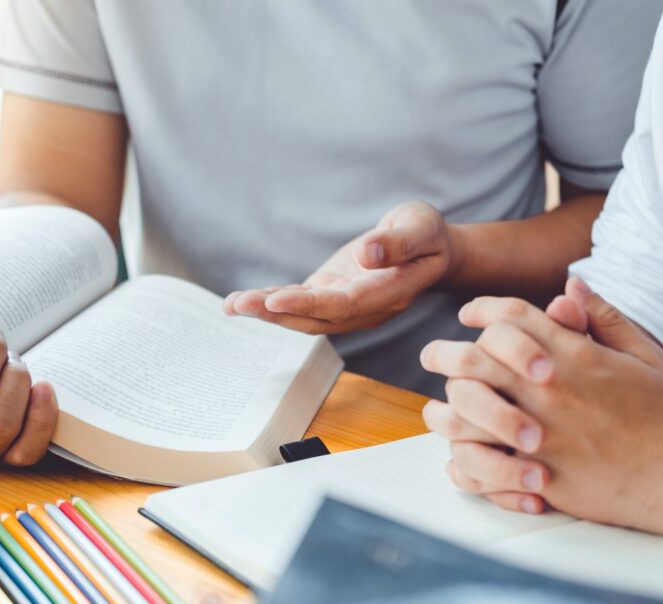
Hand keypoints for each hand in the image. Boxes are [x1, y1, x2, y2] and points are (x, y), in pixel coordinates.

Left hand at [224, 201, 461, 332]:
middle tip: (238, 304)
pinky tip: (242, 301)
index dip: (310, 304)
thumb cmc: (428, 235)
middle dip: (275, 313)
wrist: (430, 250)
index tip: (275, 300)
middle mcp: (364, 308)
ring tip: (231, 305)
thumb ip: (400, 242)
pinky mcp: (332, 294)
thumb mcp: (422, 227)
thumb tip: (367, 253)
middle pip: (316, 318)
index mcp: (389, 293)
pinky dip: (271, 303)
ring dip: (266, 313)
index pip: (345, 305)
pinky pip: (300, 304)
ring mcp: (346, 304)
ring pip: (304, 316)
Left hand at [422, 282, 662, 534]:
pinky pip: (477, 467)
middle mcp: (547, 391)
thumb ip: (603, 317)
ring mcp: (538, 434)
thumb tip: (570, 284)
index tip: (468, 315)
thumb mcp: (643, 355)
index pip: (509, 317)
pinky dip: (461, 461)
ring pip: (463, 414)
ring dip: (445, 410)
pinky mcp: (535, 477)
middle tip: (432, 356)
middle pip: (471, 360)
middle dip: (443, 353)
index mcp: (571, 356)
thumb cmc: (662, 414)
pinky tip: (459, 455)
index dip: (481, 310)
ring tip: (439, 411)